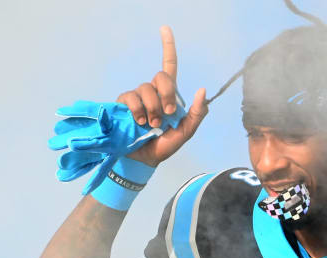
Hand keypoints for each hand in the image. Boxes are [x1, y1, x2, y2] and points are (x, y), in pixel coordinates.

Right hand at [119, 26, 208, 166]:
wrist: (144, 160)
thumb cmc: (165, 145)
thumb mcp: (186, 132)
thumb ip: (197, 114)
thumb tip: (202, 90)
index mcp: (169, 95)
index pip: (168, 65)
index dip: (167, 46)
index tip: (164, 28)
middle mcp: (153, 92)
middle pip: (161, 77)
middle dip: (167, 94)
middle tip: (168, 115)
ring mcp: (137, 97)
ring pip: (146, 89)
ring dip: (152, 108)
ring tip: (152, 125)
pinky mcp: (123, 104)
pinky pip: (131, 97)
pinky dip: (138, 110)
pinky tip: (140, 122)